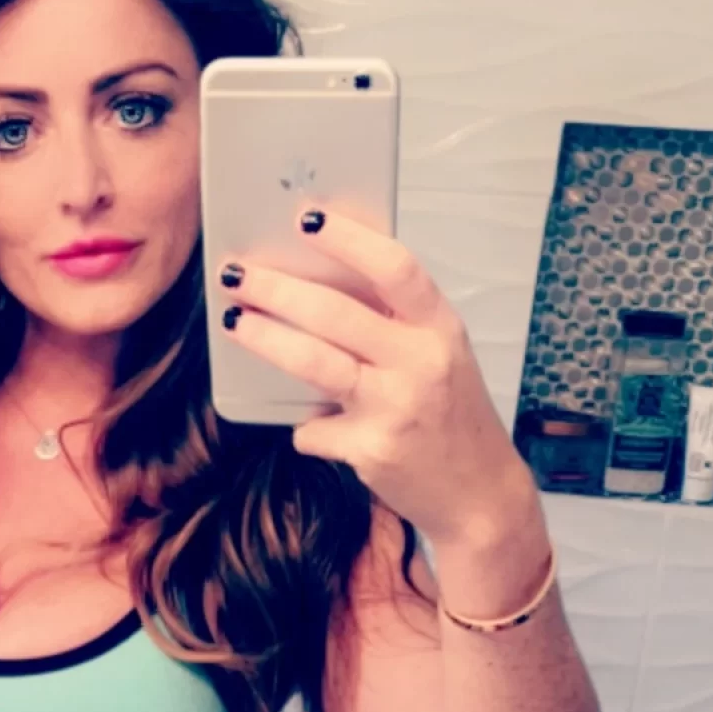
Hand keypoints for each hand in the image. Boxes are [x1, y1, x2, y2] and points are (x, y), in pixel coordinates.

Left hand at [217, 205, 538, 551]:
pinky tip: (312, 427)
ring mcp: (395, 408)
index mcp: (439, 328)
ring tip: (234, 321)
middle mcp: (421, 363)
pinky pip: (314, 429)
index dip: (349, 239)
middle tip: (237, 273)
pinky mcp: (371, 450)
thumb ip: (394, 322)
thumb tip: (318, 279)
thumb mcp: (438, 355)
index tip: (306, 218)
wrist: (478, 493)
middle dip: (277, 289)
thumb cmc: (450, 415)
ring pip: (315, 362)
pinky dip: (306, 428)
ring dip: (265, 338)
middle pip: (337, 314)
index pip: (395, 268)